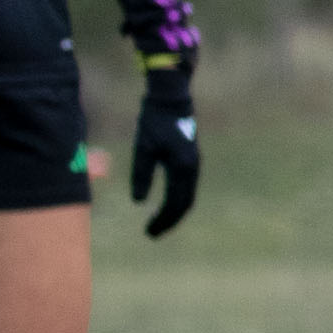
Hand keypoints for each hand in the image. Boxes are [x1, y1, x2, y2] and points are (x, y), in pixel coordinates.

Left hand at [130, 69, 199, 237]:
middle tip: (152, 233)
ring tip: (158, 223)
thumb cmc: (154, 121)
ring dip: (174, 212)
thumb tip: (138, 202)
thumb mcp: (143, 148)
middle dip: (169, 220)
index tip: (148, 232)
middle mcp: (193, 169)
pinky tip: (165, 204)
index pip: (175, 203)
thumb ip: (142, 175)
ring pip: (187, 196)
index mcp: (182, 167)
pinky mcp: (190, 160)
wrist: (171, 99)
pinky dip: (177, 200)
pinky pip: (187, 187)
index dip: (162, 220)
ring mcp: (194, 164)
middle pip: (184, 204)